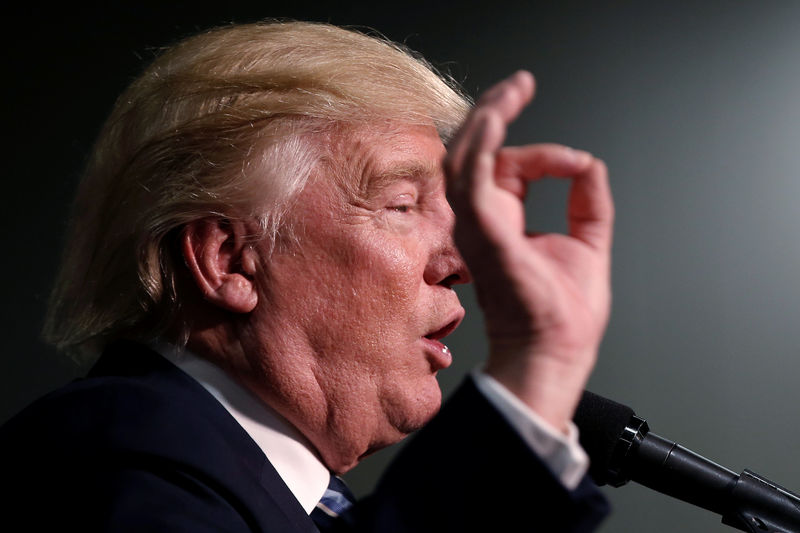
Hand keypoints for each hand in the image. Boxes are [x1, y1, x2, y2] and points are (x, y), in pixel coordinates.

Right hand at [444, 71, 613, 431]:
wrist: (556, 349)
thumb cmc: (562, 313)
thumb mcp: (586, 241)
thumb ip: (587, 200)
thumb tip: (590, 163)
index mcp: (501, 220)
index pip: (510, 167)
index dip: (544, 154)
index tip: (578, 164)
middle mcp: (482, 219)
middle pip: (475, 152)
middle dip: (495, 113)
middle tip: (519, 86)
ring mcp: (476, 225)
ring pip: (464, 157)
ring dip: (485, 120)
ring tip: (511, 91)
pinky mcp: (480, 231)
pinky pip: (470, 177)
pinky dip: (481, 145)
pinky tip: (496, 118)